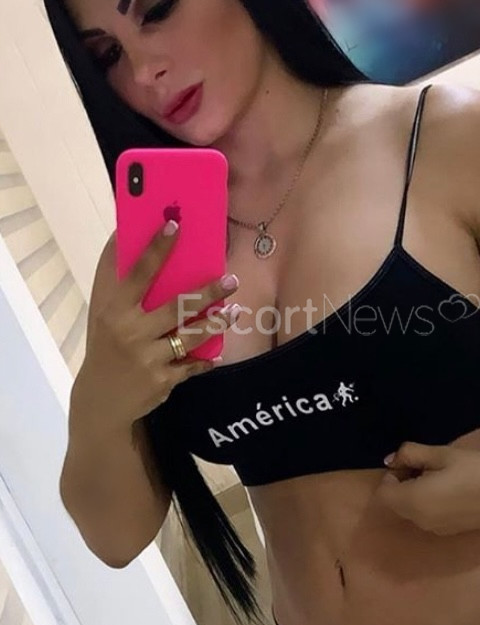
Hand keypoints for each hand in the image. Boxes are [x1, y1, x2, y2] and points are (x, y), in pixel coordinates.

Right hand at [81, 222, 241, 425]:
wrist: (99, 400)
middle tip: (231, 280)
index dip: (157, 248)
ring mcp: (149, 358)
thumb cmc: (105, 345)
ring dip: (218, 323)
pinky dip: (206, 359)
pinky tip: (217, 354)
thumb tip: (123, 234)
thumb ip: (118, 281)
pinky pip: (192, 365)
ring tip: (235, 312)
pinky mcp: (163, 381)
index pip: (139, 273)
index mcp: (116, 311)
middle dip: (208, 293)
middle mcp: (132, 333)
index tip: (176, 225)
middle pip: (178, 307)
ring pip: (192, 336)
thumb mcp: (103, 314)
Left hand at [372, 442, 479, 535]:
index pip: (384, 492)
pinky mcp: (449, 531)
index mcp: (414, 501)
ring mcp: (436, 529)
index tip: (409, 462)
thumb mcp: (439, 454)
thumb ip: (410, 454)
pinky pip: (427, 517)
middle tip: (423, 466)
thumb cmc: (474, 467)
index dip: (391, 475)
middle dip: (402, 485)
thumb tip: (391, 459)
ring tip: (439, 476)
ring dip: (415, 495)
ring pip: (411, 511)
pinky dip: (428, 504)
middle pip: (396, 504)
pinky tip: (450, 490)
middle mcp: (420, 520)